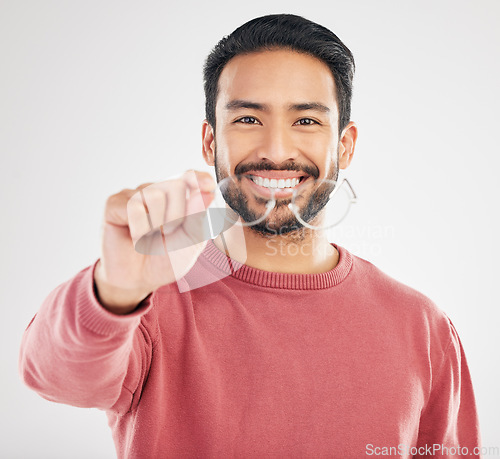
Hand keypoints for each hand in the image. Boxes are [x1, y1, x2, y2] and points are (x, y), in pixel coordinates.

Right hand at [94, 170, 214, 313]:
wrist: (139, 280)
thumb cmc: (167, 259)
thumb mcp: (190, 244)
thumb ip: (199, 219)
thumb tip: (208, 193)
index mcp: (180, 196)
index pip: (191, 177)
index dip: (198, 179)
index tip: (208, 185)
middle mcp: (158, 190)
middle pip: (176, 185)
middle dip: (178, 216)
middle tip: (168, 235)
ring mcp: (135, 194)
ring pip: (154, 195)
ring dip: (157, 225)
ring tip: (150, 238)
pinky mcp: (115, 203)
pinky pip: (132, 207)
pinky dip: (139, 228)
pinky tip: (135, 237)